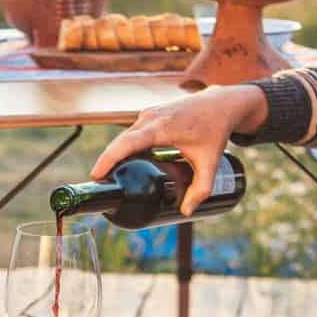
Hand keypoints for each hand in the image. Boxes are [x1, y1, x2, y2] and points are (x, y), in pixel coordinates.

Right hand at [91, 85, 267, 216]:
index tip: (97, 176)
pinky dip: (123, 149)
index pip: (127, 143)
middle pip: (120, 143)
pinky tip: (121, 165)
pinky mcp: (148, 115)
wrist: (220, 104)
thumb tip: (186, 212)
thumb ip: (201, 189)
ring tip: (107, 178)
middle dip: (106, 163)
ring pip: (124, 138)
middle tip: (100, 186)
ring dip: (114, 156)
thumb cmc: (215, 131)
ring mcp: (148, 114)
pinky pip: (131, 134)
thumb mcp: (210, 163)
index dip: (109, 159)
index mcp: (162, 127)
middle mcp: (150, 117)